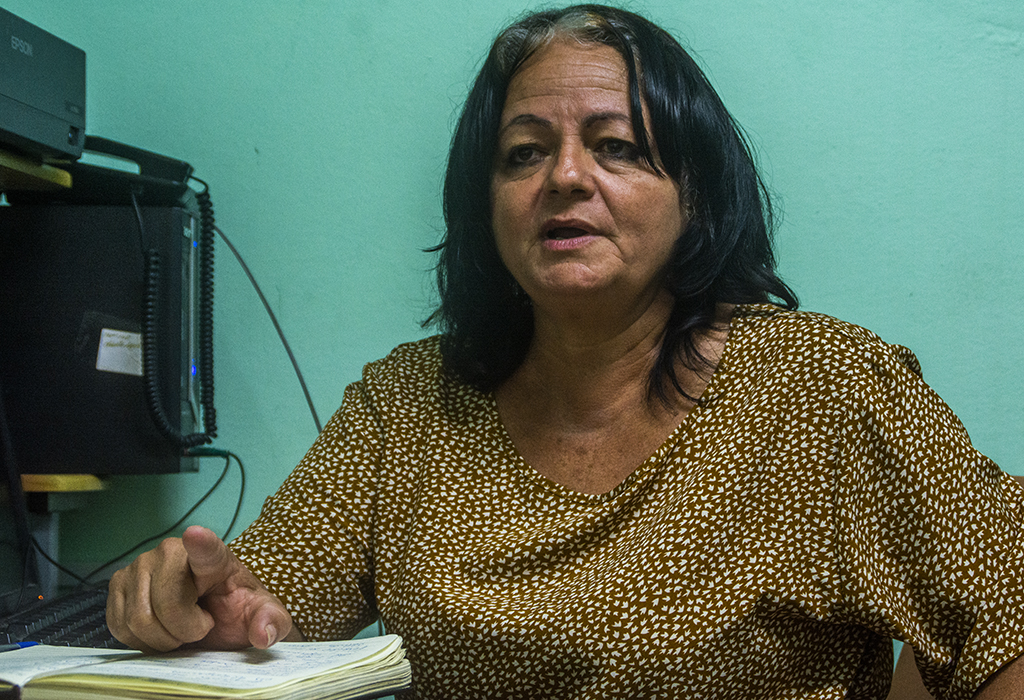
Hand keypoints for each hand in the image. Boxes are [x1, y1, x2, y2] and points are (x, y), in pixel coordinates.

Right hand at [107, 525, 297, 652]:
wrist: (209, 616)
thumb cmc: (233, 608)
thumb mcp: (260, 614)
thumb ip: (271, 621)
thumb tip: (263, 634)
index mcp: (214, 557)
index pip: (206, 549)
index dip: (201, 543)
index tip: (196, 534)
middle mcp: (171, 552)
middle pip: (166, 604)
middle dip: (184, 629)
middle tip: (199, 627)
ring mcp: (139, 566)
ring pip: (140, 619)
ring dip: (162, 638)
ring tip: (179, 628)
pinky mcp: (117, 586)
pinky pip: (120, 625)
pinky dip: (140, 640)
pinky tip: (159, 630)